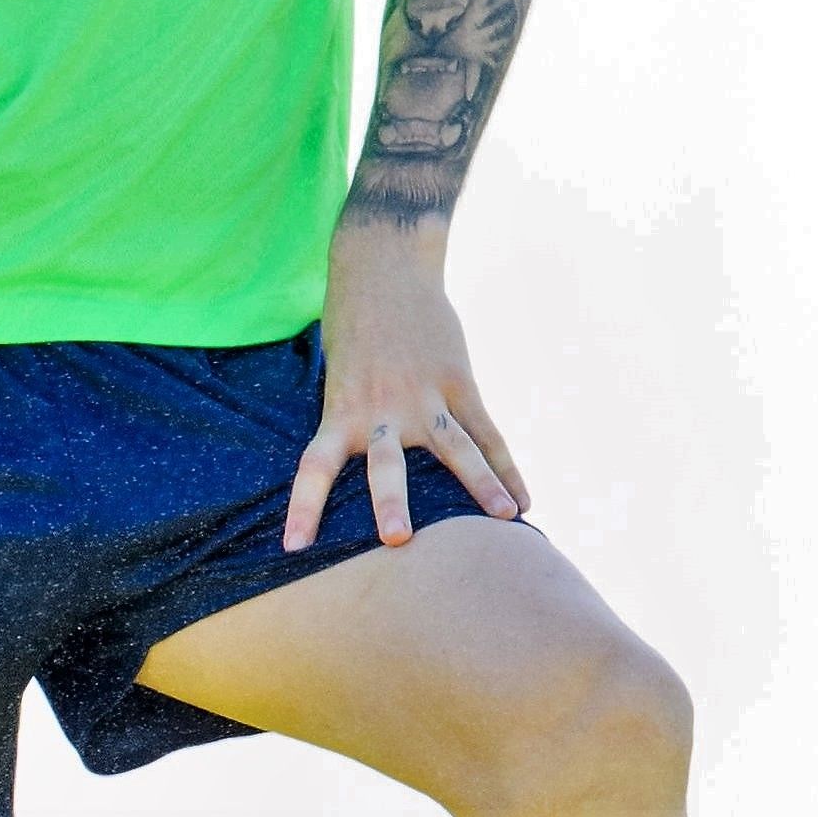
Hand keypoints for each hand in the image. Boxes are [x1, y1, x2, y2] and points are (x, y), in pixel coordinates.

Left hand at [286, 228, 529, 549]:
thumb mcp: (339, 376)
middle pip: (385, 464)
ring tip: (505, 520)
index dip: (303, 507)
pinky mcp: (458, 383)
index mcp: (340, 410)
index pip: (314, 467)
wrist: (381, 269)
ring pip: (455, 449)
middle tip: (395, 538)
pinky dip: (506, 469)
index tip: (293, 546)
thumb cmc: (353, 329)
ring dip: (479, 486)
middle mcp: (381, 410)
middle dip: (390, 501)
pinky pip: (487, 433)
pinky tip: (524, 501)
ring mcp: (424, 397)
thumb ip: (355, 422)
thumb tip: (372, 475)